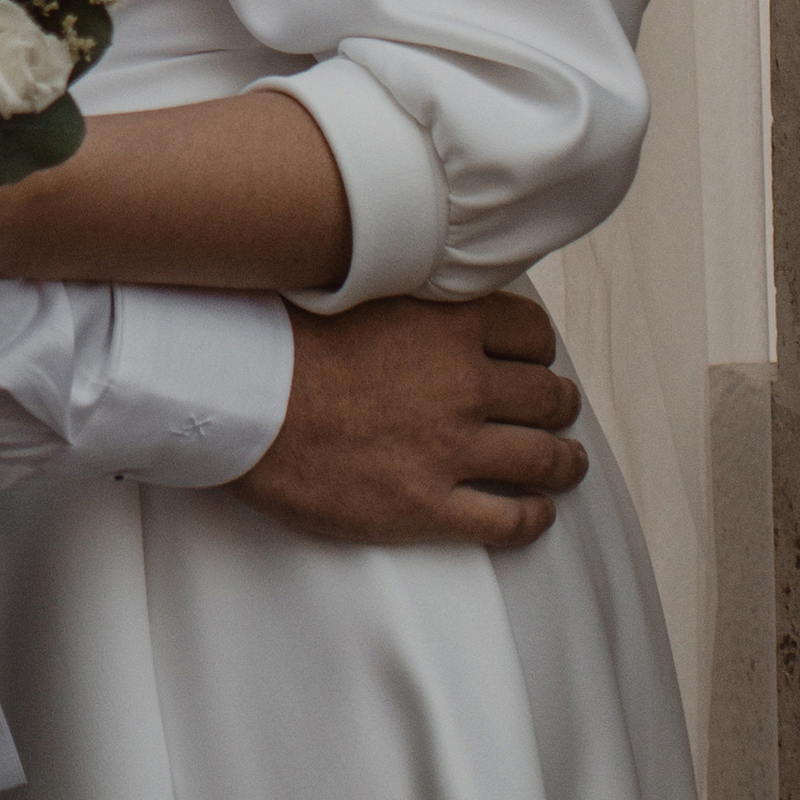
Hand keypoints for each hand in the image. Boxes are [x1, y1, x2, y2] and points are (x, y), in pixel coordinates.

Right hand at [235, 291, 586, 551]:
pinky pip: (510, 519)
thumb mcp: (352, 287)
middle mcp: (462, 384)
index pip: (531, 333)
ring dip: (563, 461)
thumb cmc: (278, 336)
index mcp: (447, 323)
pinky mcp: (427, 506)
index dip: (536, 349)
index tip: (529, 359)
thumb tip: (425, 281)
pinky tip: (536, 513)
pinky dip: (534, 517)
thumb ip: (406, 292)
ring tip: (564, 463)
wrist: (235, 398)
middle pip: (547, 396)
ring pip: (543, 458)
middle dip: (556, 404)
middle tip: (553, 409)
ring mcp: (449, 449)